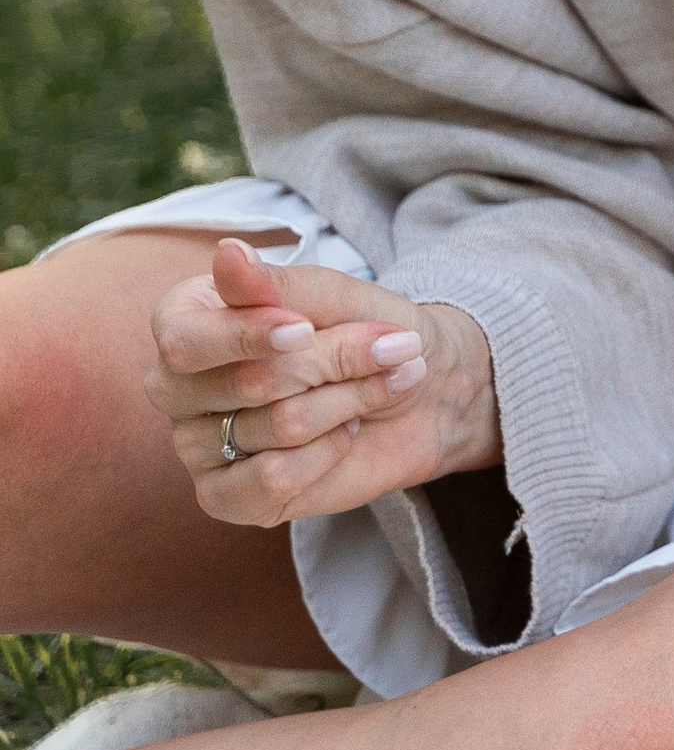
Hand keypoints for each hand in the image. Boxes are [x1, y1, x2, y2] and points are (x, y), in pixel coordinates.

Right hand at [146, 237, 502, 528]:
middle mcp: (175, 385)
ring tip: (371, 388)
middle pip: (248, 382)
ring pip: (277, 426)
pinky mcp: (225, 496)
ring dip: (348, 401)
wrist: (422, 390)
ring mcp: (194, 445)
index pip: (186, 340)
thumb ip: (276, 284)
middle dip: (332, 364)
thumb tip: (227, 253)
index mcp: (184, 319)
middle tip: (382, 348)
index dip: (249, 336)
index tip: (305, 329)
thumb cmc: (365, 329)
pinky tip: (342, 435)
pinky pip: (273, 480)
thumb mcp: (331, 295)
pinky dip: (329, 453)